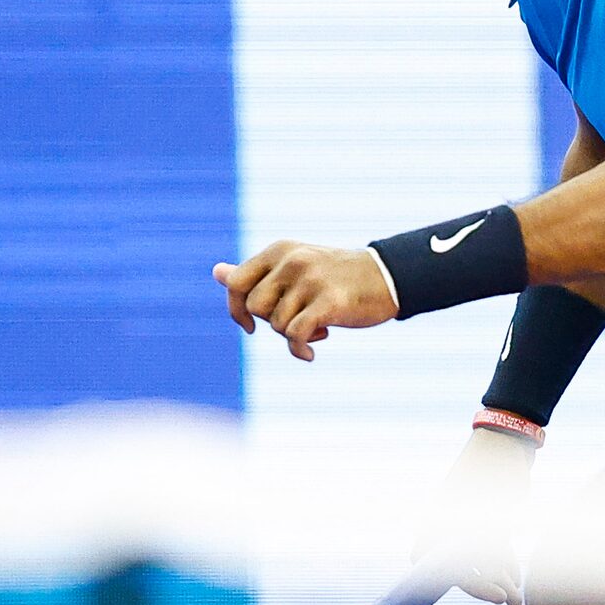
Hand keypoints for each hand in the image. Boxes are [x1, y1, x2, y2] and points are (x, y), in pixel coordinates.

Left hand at [214, 241, 397, 361]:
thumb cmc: (336, 276)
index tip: (250, 325)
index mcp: (279, 250)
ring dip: (293, 336)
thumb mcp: (293, 267)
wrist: (386, 278)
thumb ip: (256, 272)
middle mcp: (292, 261)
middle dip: (271, 323)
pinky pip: (296, 335)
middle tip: (296, 322)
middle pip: (256, 307)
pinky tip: (311, 354)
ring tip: (316, 330)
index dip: (236, 309)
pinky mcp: (330, 301)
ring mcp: (311, 280)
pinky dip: (299, 350)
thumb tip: (217, 272)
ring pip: (277, 324)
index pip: (236, 283)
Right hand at [414, 425, 539, 604]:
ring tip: (517, 599)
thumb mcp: (495, 515)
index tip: (496, 596)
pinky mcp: (486, 519)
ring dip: (498, 577)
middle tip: (509, 600)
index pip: (445, 567)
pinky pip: (491, 547)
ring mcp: (467, 523)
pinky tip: (518, 578)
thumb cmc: (494, 473)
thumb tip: (502, 589)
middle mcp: (448, 526)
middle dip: (486, 585)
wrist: (508, 439)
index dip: (471, 584)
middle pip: (463, 567)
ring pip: (480, 559)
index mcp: (438, 524)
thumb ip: (493, 552)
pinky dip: (503, 562)